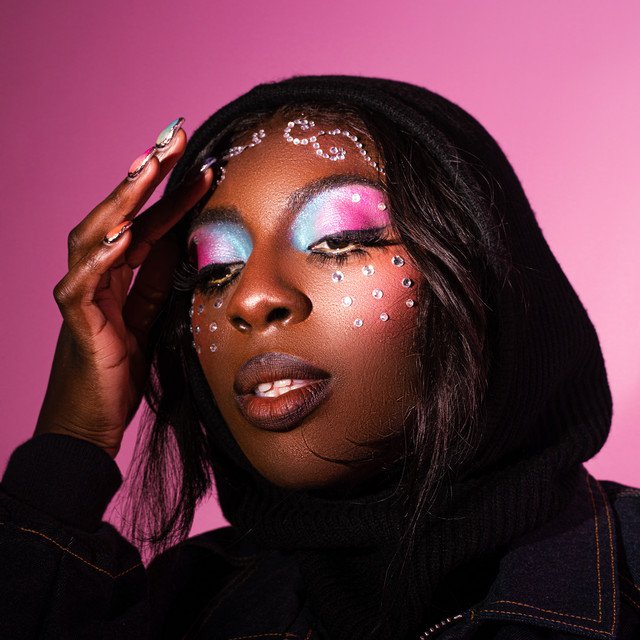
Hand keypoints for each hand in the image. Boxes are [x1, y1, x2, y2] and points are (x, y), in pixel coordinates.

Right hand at [34, 120, 212, 456]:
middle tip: (173, 138)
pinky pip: (82, 281)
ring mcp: (81, 292)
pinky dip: (101, 256)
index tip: (202, 163)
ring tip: (148, 169)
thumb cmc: (120, 367)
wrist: (91, 417)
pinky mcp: (75, 319)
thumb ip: (158, 278)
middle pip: (118, 212)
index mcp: (118, 271)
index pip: (147, 221)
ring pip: (94, 233)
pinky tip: (123, 234)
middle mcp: (96, 272)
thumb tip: (182, 241)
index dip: (172, 191)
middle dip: (145, 174)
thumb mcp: (149, 314)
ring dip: (121, 200)